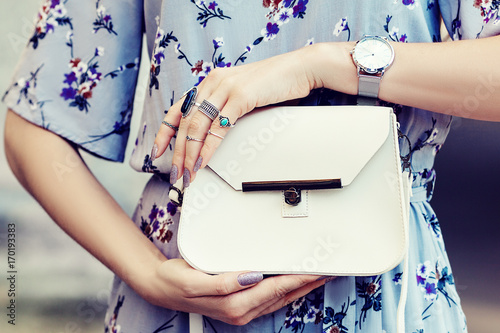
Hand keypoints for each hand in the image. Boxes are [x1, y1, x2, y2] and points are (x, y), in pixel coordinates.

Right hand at [139, 259, 330, 325]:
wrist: (162, 288)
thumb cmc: (177, 280)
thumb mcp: (194, 280)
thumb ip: (222, 282)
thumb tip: (249, 277)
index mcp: (233, 304)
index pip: (275, 289)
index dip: (298, 279)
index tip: (316, 270)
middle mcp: (241, 311)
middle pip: (283, 295)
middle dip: (307, 283)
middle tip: (328, 270)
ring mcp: (242, 310)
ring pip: (280, 299)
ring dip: (300, 287)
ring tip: (317, 275)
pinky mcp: (240, 306)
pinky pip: (270, 299)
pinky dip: (286, 290)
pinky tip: (293, 284)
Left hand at [152, 44, 327, 185]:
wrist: (298, 68)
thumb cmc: (272, 83)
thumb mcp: (241, 93)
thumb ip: (225, 107)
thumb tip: (213, 133)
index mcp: (211, 82)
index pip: (179, 108)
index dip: (165, 131)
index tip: (157, 151)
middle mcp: (213, 82)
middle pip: (185, 122)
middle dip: (178, 151)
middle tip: (176, 172)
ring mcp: (226, 88)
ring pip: (198, 125)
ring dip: (190, 153)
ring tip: (188, 172)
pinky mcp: (241, 96)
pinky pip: (219, 127)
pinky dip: (209, 147)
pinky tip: (204, 160)